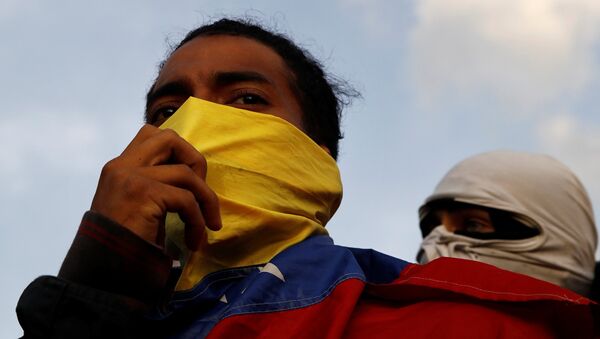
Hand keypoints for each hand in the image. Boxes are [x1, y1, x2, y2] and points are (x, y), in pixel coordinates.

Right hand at [90, 125, 220, 250]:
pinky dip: (197, 220)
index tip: (190, 181)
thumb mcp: (136, 208)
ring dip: (206, 200)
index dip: (178, 152)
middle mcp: (121, 167)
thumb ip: (154, 187)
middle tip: (201, 193)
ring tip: (206, 226)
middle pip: (169, 139)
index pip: (152, 136)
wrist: (102, 273)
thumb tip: (192, 178)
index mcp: (118, 168)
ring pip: (186, 172)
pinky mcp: (143, 194)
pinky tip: (193, 240)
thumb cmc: (122, 247)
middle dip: (195, 161)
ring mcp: (131, 178)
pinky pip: (187, 199)